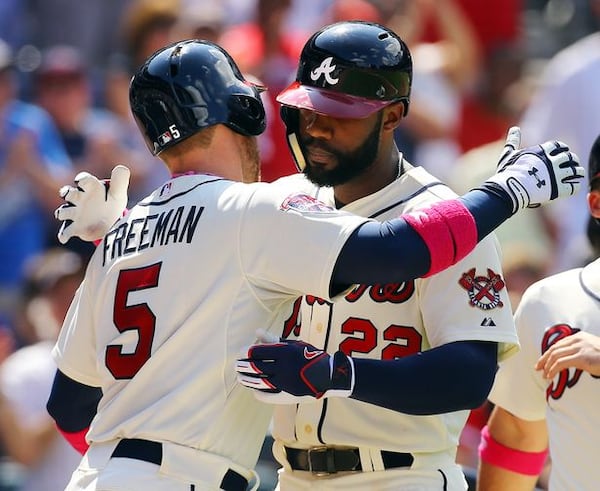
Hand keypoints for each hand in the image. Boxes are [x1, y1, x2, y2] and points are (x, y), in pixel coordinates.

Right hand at [55, 165, 129, 243]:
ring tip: (67, 214)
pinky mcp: (75, 227)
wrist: (110, 222)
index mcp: (89, 188)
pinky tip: (64, 238)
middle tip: (69, 194)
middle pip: (69, 193)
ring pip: (63, 211)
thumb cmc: (111, 203)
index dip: (81, 180)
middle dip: (68, 193)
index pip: (83, 180)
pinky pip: (66, 230)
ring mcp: (75, 213)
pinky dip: (64, 234)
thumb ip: (120, 181)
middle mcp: (79, 199)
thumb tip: (122, 168)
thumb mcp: (118, 193)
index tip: (80, 182)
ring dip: (63, 212)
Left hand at [236, 340, 353, 403]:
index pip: (257, 352)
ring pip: (259, 382)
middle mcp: (283, 367)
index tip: (240, 353)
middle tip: (236, 365)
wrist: (329, 375)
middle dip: (242, 366)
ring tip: (240, 377)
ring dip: (247, 380)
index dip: (246, 352)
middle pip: (255, 367)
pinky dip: (258, 393)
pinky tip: (253, 390)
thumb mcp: (293, 344)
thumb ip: (274, 339)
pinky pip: (267, 396)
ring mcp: (285, 382)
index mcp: (284, 352)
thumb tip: (256, 332)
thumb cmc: (309, 356)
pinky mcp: (288, 395)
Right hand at [482, 126, 583, 213]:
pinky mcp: (558, 189)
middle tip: (572, 162)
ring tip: (578, 173)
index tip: (563, 151)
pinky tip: (573, 186)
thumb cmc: (507, 172)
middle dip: (572, 159)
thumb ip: (513, 141)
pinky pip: (573, 187)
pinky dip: (576, 186)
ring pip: (575, 170)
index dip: (562, 148)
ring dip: (578, 171)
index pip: (558, 146)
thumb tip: (515, 128)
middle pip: (569, 157)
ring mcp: (556, 175)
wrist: (509, 188)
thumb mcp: (509, 154)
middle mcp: (552, 161)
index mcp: (541, 151)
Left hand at [535, 331, 599, 378]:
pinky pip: (561, 363)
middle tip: (537, 368)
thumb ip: (580, 351)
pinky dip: (553, 370)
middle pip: (554, 349)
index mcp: (579, 336)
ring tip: (544, 375)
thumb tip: (569, 359)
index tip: (542, 361)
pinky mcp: (581, 358)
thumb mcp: (591, 350)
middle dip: (543, 359)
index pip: (558, 344)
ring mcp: (579, 348)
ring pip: (555, 356)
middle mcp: (577, 340)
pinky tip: (550, 376)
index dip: (548, 353)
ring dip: (547, 366)